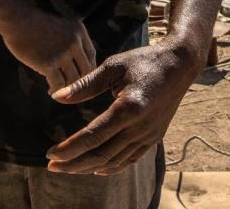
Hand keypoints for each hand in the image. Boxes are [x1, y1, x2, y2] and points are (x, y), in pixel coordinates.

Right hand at [0, 5, 96, 93]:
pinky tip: (50, 91)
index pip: (91, 56)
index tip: (80, 78)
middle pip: (86, 69)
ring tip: (59, 91)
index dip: (87, 70)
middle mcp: (74, 41)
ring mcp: (63, 52)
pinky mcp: (49, 63)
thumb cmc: (34, 24)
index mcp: (79, 30)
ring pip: (74, 79)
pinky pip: (59, 84)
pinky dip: (56, 90)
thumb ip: (71, 41)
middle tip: (72, 90)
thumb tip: (75, 65)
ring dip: (67, 88)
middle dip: (79, 82)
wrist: (16, 19)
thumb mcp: (61, 26)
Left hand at [45, 40, 202, 174]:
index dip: (69, 148)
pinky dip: (111, 167)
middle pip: (102, 155)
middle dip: (73, 164)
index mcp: (129, 106)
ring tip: (67, 167)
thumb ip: (85, 84)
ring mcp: (149, 134)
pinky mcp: (155, 136)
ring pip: (115, 161)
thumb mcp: (113, 66)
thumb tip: (56, 97)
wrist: (180, 64)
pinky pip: (130, 159)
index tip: (49, 153)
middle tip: (51, 166)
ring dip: (88, 167)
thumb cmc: (144, 60)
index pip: (93, 136)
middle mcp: (140, 126)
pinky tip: (96, 168)